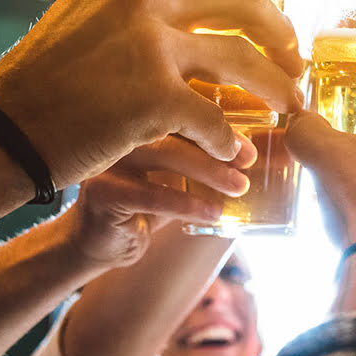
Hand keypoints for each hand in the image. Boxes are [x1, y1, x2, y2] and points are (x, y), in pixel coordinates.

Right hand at [0, 0, 304, 187]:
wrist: (3, 130)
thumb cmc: (49, 76)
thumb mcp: (88, 7)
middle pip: (245, 0)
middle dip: (282, 30)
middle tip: (295, 54)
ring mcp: (147, 44)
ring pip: (244, 62)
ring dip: (276, 87)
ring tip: (288, 105)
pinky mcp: (152, 99)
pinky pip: (217, 120)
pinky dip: (230, 142)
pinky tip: (233, 153)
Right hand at [67, 134, 255, 267]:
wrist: (103, 242)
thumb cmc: (144, 204)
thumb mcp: (178, 177)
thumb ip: (205, 160)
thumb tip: (252, 155)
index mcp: (138, 120)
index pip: (183, 112)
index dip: (220, 127)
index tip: (249, 147)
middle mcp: (120, 131)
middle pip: (174, 127)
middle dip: (217, 146)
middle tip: (248, 162)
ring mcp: (107, 159)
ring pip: (164, 154)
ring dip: (208, 171)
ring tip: (238, 187)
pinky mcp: (102, 192)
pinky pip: (152, 194)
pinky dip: (187, 203)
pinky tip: (213, 212)